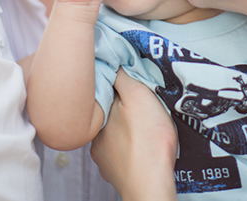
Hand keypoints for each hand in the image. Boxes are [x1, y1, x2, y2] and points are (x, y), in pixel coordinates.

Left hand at [91, 70, 177, 200]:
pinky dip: (131, 150)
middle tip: (143, 109)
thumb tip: (112, 63)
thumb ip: (123, 77)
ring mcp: (104, 158)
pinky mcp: (116, 173)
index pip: (105, 94)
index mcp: (98, 116)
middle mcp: (95, 138)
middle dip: (122, 111)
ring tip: (145, 129)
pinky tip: (143, 148)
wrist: (151, 183)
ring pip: (115, 136)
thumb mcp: (138, 95)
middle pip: (109, 115)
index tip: (132, 86)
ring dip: (126, 132)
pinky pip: (122, 154)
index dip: (118, 87)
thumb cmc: (148, 140)